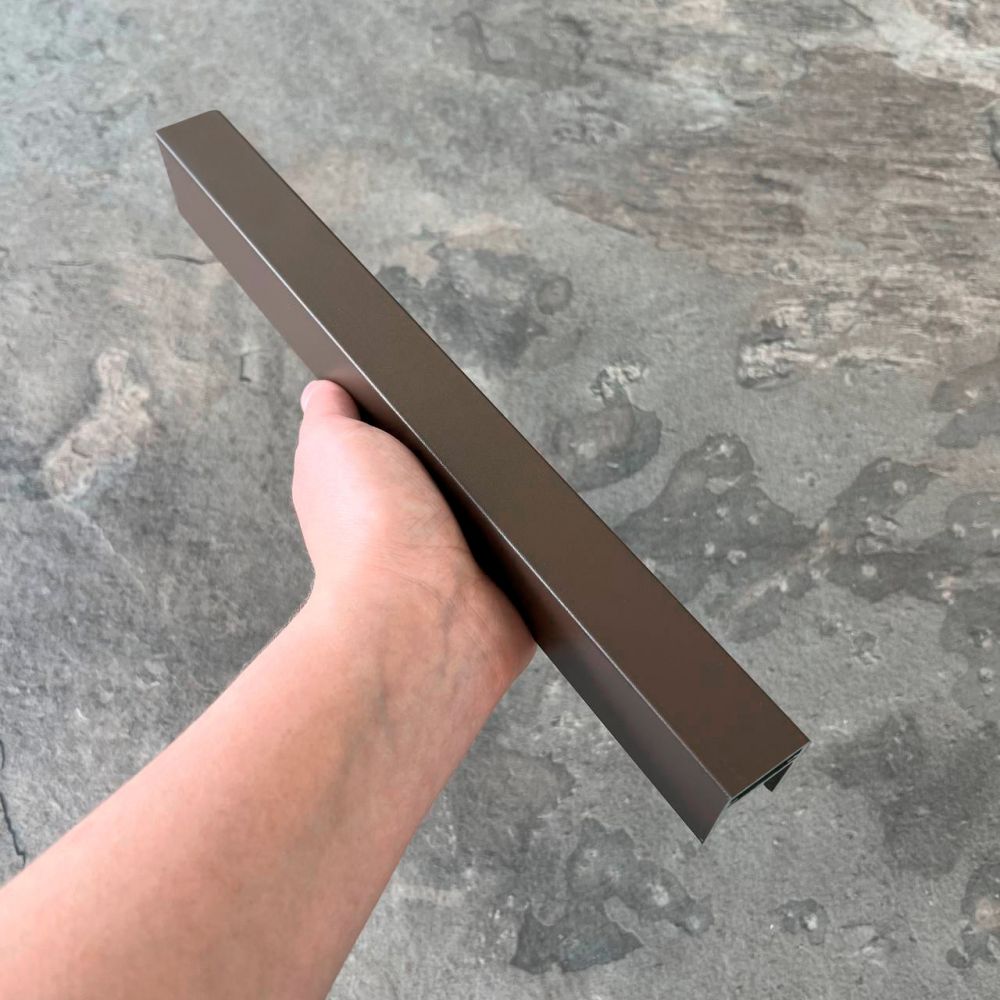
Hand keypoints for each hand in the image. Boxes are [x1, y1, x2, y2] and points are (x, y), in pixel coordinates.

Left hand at [292, 379, 534, 692]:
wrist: (422, 614)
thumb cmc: (371, 533)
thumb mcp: (333, 444)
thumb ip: (330, 414)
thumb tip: (323, 391)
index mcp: (368, 502)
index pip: (401, 455)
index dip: (418, 429)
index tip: (438, 403)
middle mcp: (410, 540)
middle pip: (454, 484)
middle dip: (472, 462)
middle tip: (484, 443)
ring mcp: (460, 572)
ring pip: (497, 522)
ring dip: (509, 506)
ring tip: (515, 482)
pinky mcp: (506, 600)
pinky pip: (535, 563)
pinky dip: (541, 548)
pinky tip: (539, 531)